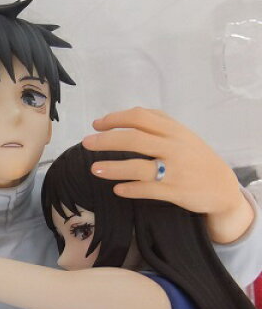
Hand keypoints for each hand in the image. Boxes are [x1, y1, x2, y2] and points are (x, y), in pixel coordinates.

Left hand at [82, 107, 252, 243]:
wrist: (222, 187)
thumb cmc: (195, 158)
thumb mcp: (182, 136)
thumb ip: (158, 124)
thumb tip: (123, 117)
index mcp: (174, 130)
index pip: (140, 117)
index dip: (115, 118)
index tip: (97, 125)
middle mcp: (174, 147)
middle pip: (134, 139)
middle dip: (106, 140)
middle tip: (86, 143)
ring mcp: (175, 170)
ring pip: (138, 166)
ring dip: (113, 167)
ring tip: (94, 169)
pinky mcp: (175, 191)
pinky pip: (147, 190)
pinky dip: (130, 189)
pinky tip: (117, 189)